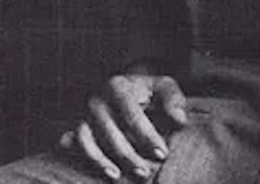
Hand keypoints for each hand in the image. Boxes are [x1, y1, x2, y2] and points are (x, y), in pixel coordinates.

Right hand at [58, 70, 189, 180]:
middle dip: (128, 154)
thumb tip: (180, 120)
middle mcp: (97, 99)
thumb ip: (174, 100)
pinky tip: (108, 172)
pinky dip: (90, 158)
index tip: (163, 154)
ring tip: (120, 177)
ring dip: (104, 161)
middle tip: (146, 173)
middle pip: (110, 130)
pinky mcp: (79, 125)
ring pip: (90, 139)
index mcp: (118, 86)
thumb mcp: (163, 87)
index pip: (132, 115)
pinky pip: (79, 144)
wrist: (122, 85)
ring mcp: (85, 112)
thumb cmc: (146, 90)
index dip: (147, 136)